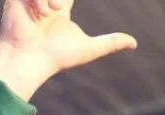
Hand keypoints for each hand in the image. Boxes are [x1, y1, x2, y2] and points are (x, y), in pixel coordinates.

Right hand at [0, 0, 136, 99]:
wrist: (30, 60)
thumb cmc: (57, 57)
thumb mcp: (89, 48)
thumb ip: (111, 42)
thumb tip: (134, 43)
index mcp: (61, 8)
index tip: (68, 3)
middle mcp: (46, 1)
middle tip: (60, 9)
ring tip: (49, 13)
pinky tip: (38, 13)